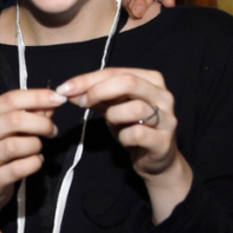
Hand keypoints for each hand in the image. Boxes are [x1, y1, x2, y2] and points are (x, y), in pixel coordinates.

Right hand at [0, 88, 60, 210]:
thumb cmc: (0, 152)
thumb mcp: (11, 130)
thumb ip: (30, 114)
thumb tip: (51, 102)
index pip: (10, 99)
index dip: (37, 96)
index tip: (59, 98)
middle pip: (13, 120)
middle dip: (41, 123)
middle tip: (52, 130)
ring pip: (14, 145)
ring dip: (35, 145)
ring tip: (40, 147)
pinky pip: (17, 169)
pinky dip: (34, 163)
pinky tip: (37, 161)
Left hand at [56, 68, 191, 222]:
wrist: (156, 160)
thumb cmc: (134, 128)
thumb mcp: (113, 108)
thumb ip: (94, 97)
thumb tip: (68, 90)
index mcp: (151, 80)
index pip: (116, 72)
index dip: (88, 79)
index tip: (65, 88)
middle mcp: (163, 95)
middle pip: (129, 82)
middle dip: (99, 90)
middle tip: (81, 102)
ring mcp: (167, 118)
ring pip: (136, 108)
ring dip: (113, 115)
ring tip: (110, 122)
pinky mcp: (164, 141)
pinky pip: (138, 133)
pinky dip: (123, 136)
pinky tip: (123, 138)